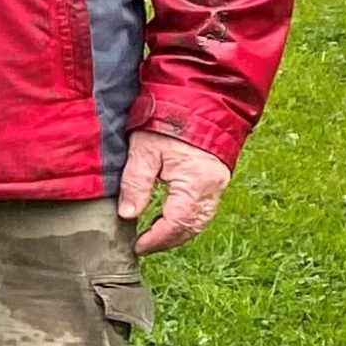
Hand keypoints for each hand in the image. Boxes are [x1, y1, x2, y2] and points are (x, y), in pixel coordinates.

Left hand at [118, 127, 230, 253]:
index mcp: (195, 183)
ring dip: (178, 232)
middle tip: (144, 247)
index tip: (138, 247)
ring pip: (200, 220)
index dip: (157, 239)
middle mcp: (212, 188)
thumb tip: (127, 215)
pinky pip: (204, 209)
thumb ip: (136, 184)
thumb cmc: (169, 121)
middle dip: (168, 240)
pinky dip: (187, 220)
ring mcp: (217, 183)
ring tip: (154, 237)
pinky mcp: (216, 178)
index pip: (176, 224)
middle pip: (192, 227)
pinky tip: (169, 220)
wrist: (198, 98)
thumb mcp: (144, 150)